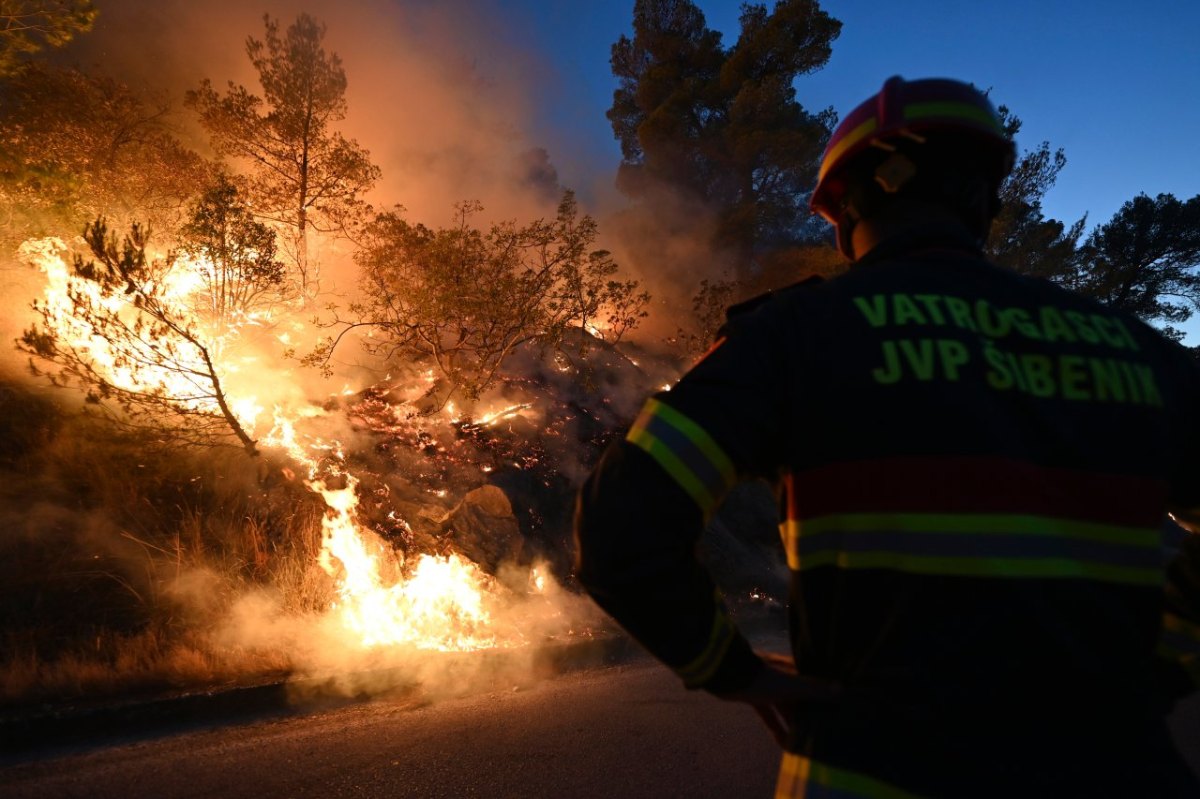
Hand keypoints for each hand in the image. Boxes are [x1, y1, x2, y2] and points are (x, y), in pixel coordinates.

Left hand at [714, 650, 838, 747]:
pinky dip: (776, 727)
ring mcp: (769, 687)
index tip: (838, 709)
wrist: (727, 676)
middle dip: (811, 714)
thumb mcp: (792, 685)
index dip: (826, 694)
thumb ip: (815, 689)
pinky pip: (770, 715)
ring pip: (785, 708)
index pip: (815, 681)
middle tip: (824, 733)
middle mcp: (784, 676)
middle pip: (801, 698)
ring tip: (806, 743)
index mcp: (794, 668)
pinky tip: (783, 743)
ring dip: (793, 724)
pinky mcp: (756, 697)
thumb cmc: (762, 677)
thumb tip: (842, 690)